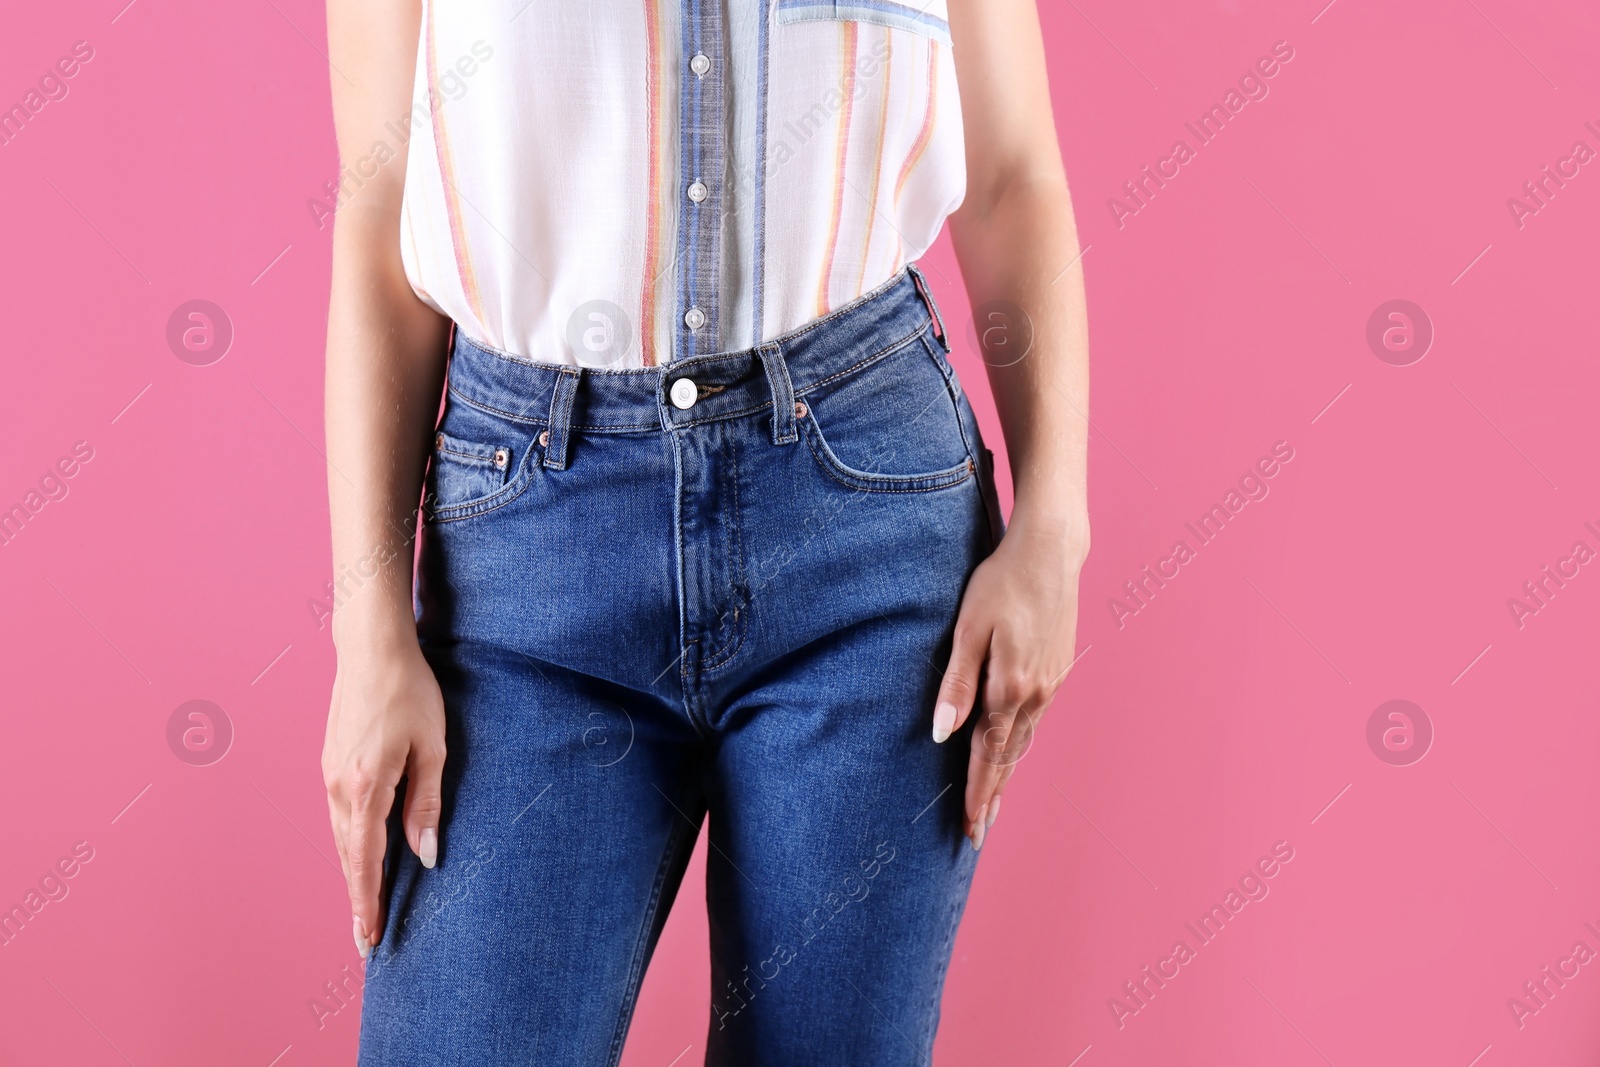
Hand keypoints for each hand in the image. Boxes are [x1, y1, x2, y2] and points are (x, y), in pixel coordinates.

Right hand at [322, 638, 446, 957]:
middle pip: (349, 858)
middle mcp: (339, 787)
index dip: (369, 901)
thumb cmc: (410, 691)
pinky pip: (339, 818)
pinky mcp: (331, 764)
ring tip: (364, 909)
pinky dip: (349, 846)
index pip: (367, 859)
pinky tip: (360, 858)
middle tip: (366, 941)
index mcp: (366, 786)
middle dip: (358, 900)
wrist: (371, 649)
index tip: (369, 938)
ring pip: (341, 839)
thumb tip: (426, 854)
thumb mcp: (432, 746)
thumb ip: (426, 802)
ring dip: (352, 875)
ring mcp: (330, 775)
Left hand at [932, 517, 1085, 848]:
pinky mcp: (1058, 669)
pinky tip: (1011, 749)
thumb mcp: (968, 628)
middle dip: (992, 796)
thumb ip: (956, 683)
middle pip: (1009, 757)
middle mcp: (1036, 693)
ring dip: (1007, 773)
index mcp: (1010, 687)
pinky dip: (1020, 743)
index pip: (988, 755)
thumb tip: (940, 732)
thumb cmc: (1001, 582)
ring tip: (993, 803)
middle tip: (978, 833)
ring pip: (1024, 740)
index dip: (978, 794)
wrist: (1051, 552)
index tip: (970, 828)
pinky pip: (1035, 719)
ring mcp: (1051, 682)